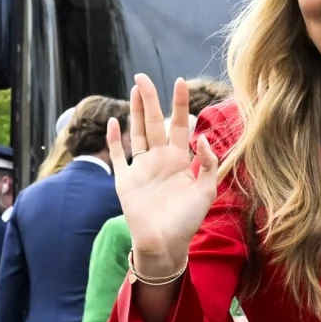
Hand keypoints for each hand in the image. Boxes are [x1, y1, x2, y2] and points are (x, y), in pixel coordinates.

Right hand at [108, 73, 228, 280]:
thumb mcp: (206, 191)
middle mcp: (160, 160)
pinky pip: (118, 156)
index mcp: (180, 160)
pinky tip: (113, 122)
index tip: (180, 82)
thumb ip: (207, 162)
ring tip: (133, 90)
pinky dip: (114, 140)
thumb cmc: (188, 221)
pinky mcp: (125, 181)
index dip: (179, 104)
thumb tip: (200, 136)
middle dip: (150, 99)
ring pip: (137, 133)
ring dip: (134, 112)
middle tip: (143, 76)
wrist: (165, 244)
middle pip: (153, 123)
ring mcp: (141, 168)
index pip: (179, 125)